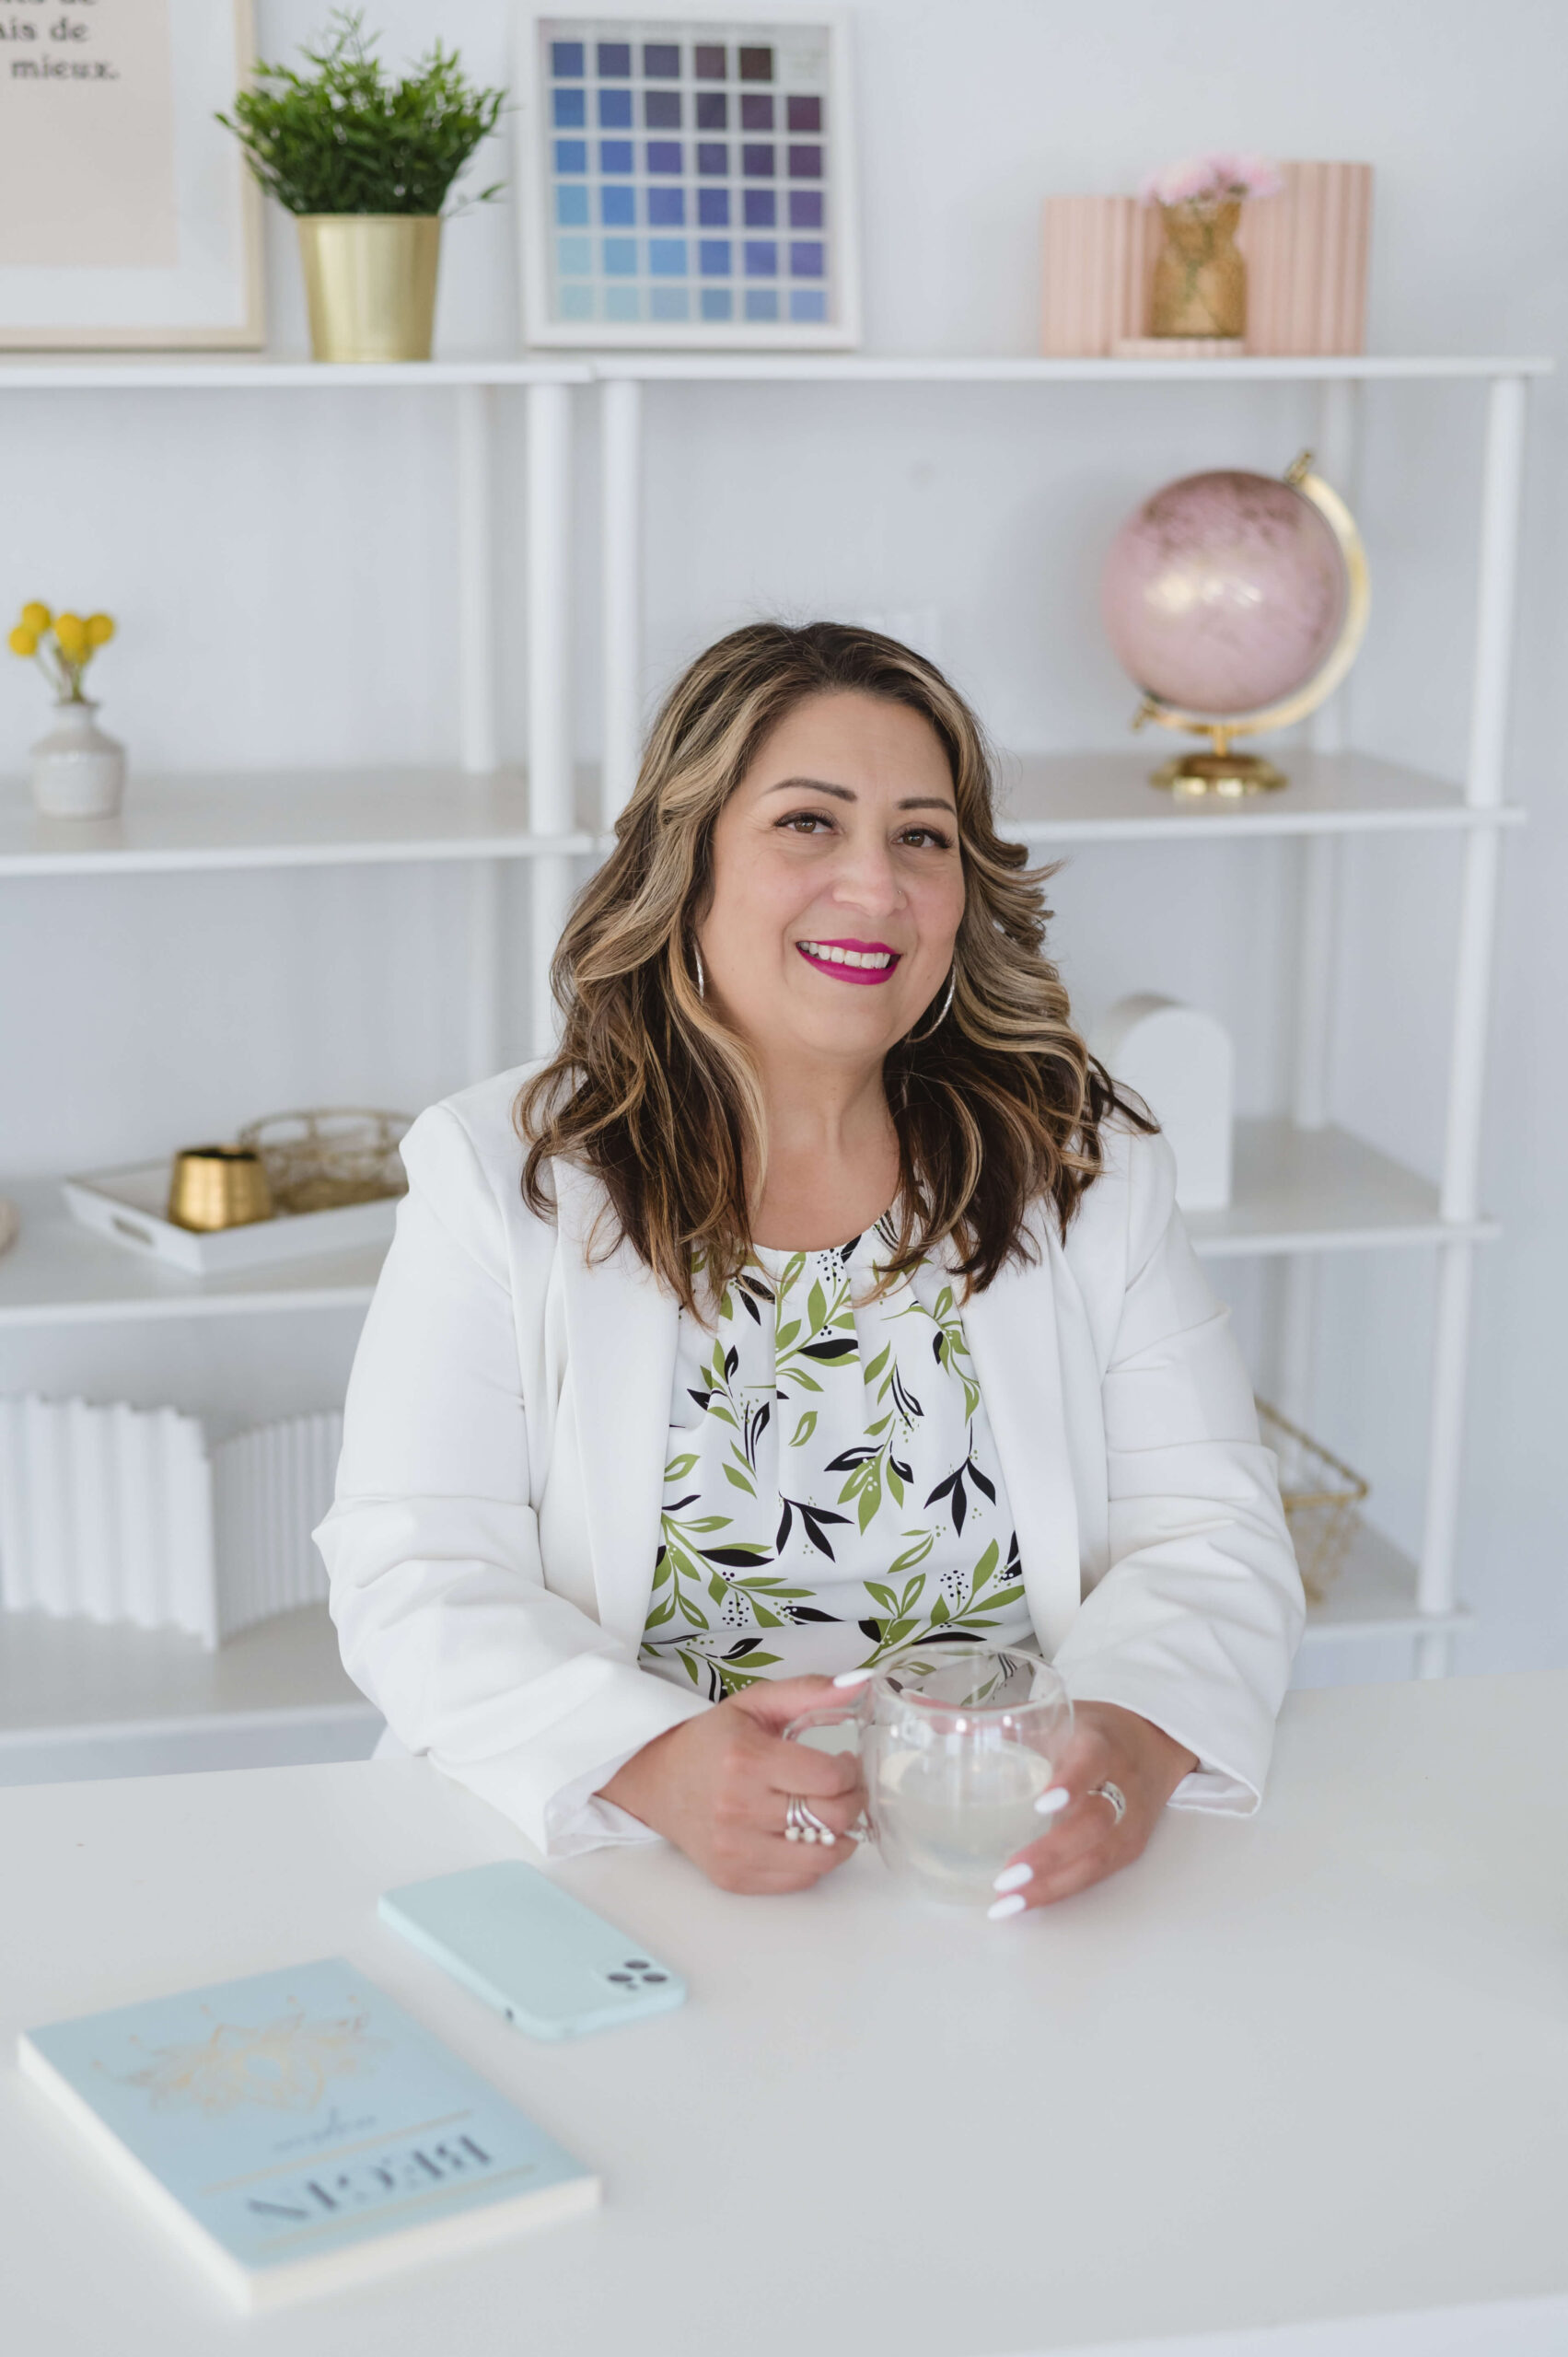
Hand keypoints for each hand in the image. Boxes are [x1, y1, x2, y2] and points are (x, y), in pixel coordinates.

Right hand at [599, 1677, 866, 1894]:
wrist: (658, 1782)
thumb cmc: (712, 1741)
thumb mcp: (754, 1703)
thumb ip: (809, 1691)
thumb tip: (861, 1682)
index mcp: (746, 1759)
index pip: (829, 1778)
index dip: (850, 1771)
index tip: (845, 1763)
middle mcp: (738, 1808)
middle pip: (832, 1818)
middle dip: (853, 1801)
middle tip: (847, 1788)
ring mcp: (735, 1850)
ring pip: (823, 1858)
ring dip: (842, 1836)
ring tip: (833, 1814)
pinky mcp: (734, 1878)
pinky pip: (800, 1880)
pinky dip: (814, 1859)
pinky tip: (806, 1835)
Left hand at [986, 1701, 1197, 1916]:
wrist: (1154, 1745)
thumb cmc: (1093, 1732)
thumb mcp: (1056, 1717)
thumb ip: (1001, 1722)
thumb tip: (932, 1719)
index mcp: (1100, 1745)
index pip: (1091, 1763)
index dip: (1070, 1784)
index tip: (1041, 1804)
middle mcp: (1122, 1785)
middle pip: (1094, 1824)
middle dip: (1051, 1854)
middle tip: (1007, 1874)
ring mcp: (1130, 1822)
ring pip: (1098, 1859)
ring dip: (1052, 1885)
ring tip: (1008, 1901)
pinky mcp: (1130, 1848)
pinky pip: (1097, 1874)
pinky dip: (1061, 1890)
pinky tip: (1026, 1901)